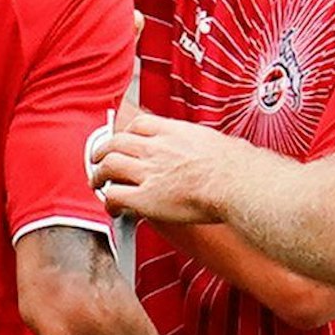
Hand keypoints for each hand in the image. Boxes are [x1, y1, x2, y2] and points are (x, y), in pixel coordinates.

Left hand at [91, 113, 235, 224]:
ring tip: (97, 183)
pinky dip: (109, 202)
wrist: (236, 183)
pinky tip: (113, 209)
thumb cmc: (236, 167)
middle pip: (116, 142)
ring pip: (108, 166)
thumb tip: (217, 152)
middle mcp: (155, 148)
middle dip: (103, 150)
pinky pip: (115, 196)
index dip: (126, 133)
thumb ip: (204, 145)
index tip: (125, 139)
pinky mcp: (145, 197)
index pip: (139, 124)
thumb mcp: (216, 142)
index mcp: (173, 132)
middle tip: (99, 159)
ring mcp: (148, 172)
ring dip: (98, 175)